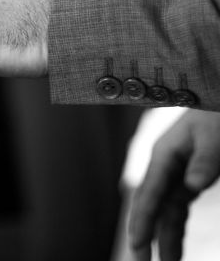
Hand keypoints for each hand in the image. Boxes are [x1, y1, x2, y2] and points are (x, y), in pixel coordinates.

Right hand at [128, 110, 219, 260]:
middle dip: (144, 234)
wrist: (215, 103)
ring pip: (164, 212)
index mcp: (163, 154)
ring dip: (162, 238)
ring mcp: (173, 176)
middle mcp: (164, 167)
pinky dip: (173, 230)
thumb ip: (204, 160)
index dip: (143, 218)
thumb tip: (193, 186)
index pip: (150, 192)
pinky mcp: (185, 182)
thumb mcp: (213, 134)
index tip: (138, 242)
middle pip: (150, 205)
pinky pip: (176, 211)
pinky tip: (172, 249)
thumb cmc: (214, 115)